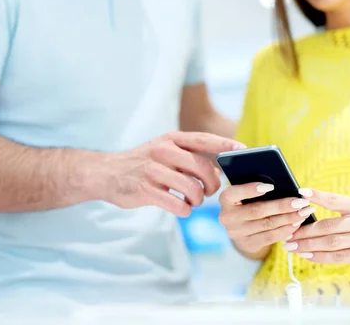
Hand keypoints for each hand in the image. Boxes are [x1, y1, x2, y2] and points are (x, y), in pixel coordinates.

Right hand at [103, 131, 244, 216]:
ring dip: (198, 200)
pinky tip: (181, 208)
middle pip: (203, 168)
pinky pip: (177, 204)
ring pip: (192, 189)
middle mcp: (163, 151)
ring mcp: (153, 171)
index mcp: (170, 139)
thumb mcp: (162, 149)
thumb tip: (220, 167)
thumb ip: (187, 154)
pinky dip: (185, 210)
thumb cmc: (143, 163)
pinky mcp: (146, 190)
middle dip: (213, 184)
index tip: (243, 150)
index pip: (203, 139)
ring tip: (192, 200)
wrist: (106, 173)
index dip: (225, 145)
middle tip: (210, 191)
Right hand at [218, 183, 315, 257]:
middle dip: (282, 206)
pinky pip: (270, 238)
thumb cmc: (248, 202)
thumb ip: (258, 189)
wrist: (241, 227)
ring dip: (288, 218)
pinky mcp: (248, 244)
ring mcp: (236, 233)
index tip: (270, 186)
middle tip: (301, 201)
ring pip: (267, 225)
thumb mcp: (247, 194)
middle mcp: (227, 217)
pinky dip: (285, 230)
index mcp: (225, 199)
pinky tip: (297, 224)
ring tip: (304, 212)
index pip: (234, 193)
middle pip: (257, 210)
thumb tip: (282, 186)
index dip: (251, 190)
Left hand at [283, 188, 349, 270]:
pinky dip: (319, 256)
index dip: (317, 196)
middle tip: (287, 233)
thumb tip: (303, 203)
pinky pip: (337, 257)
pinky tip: (306, 255)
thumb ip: (336, 207)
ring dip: (308, 245)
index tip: (300, 192)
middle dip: (305, 231)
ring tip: (291, 246)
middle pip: (328, 226)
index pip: (335, 200)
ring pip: (330, 243)